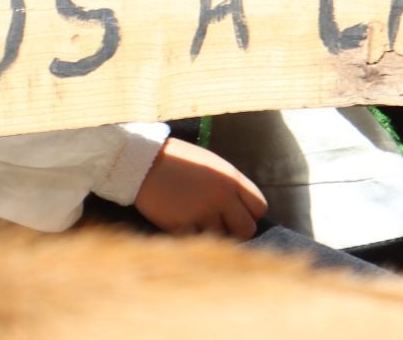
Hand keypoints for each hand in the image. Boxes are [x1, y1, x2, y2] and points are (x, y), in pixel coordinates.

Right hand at [133, 139, 266, 237]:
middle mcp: (221, 197)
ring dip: (212, 234)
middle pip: (247, 229)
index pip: (259, 208)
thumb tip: (243, 210)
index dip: (250, 214)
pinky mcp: (180, 226)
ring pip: (220, 238)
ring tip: (198, 222)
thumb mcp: (212, 166)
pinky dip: (191, 237)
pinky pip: (195, 241)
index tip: (238, 215)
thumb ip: (230, 186)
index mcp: (231, 179)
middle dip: (237, 231)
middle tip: (223, 226)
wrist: (142, 161)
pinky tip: (182, 224)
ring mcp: (200, 212)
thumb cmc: (179, 161)